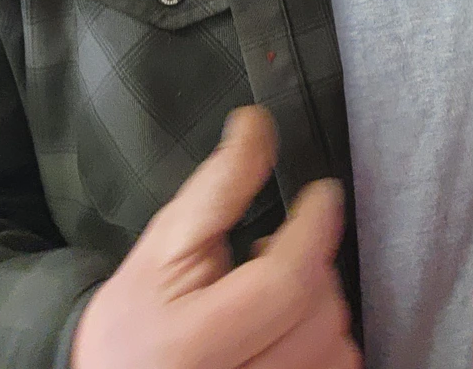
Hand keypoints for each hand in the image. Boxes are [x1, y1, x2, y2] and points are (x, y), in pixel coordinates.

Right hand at [70, 106, 360, 368]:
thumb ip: (216, 187)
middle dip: (310, 267)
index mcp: (192, 343)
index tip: (321, 195)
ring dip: (322, 306)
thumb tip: (257, 125)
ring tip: (278, 296)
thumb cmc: (135, 319)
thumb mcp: (162, 246)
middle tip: (273, 253)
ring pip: (337, 349)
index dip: (313, 228)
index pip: (284, 284)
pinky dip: (328, 344)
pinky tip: (291, 329)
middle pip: (317, 313)